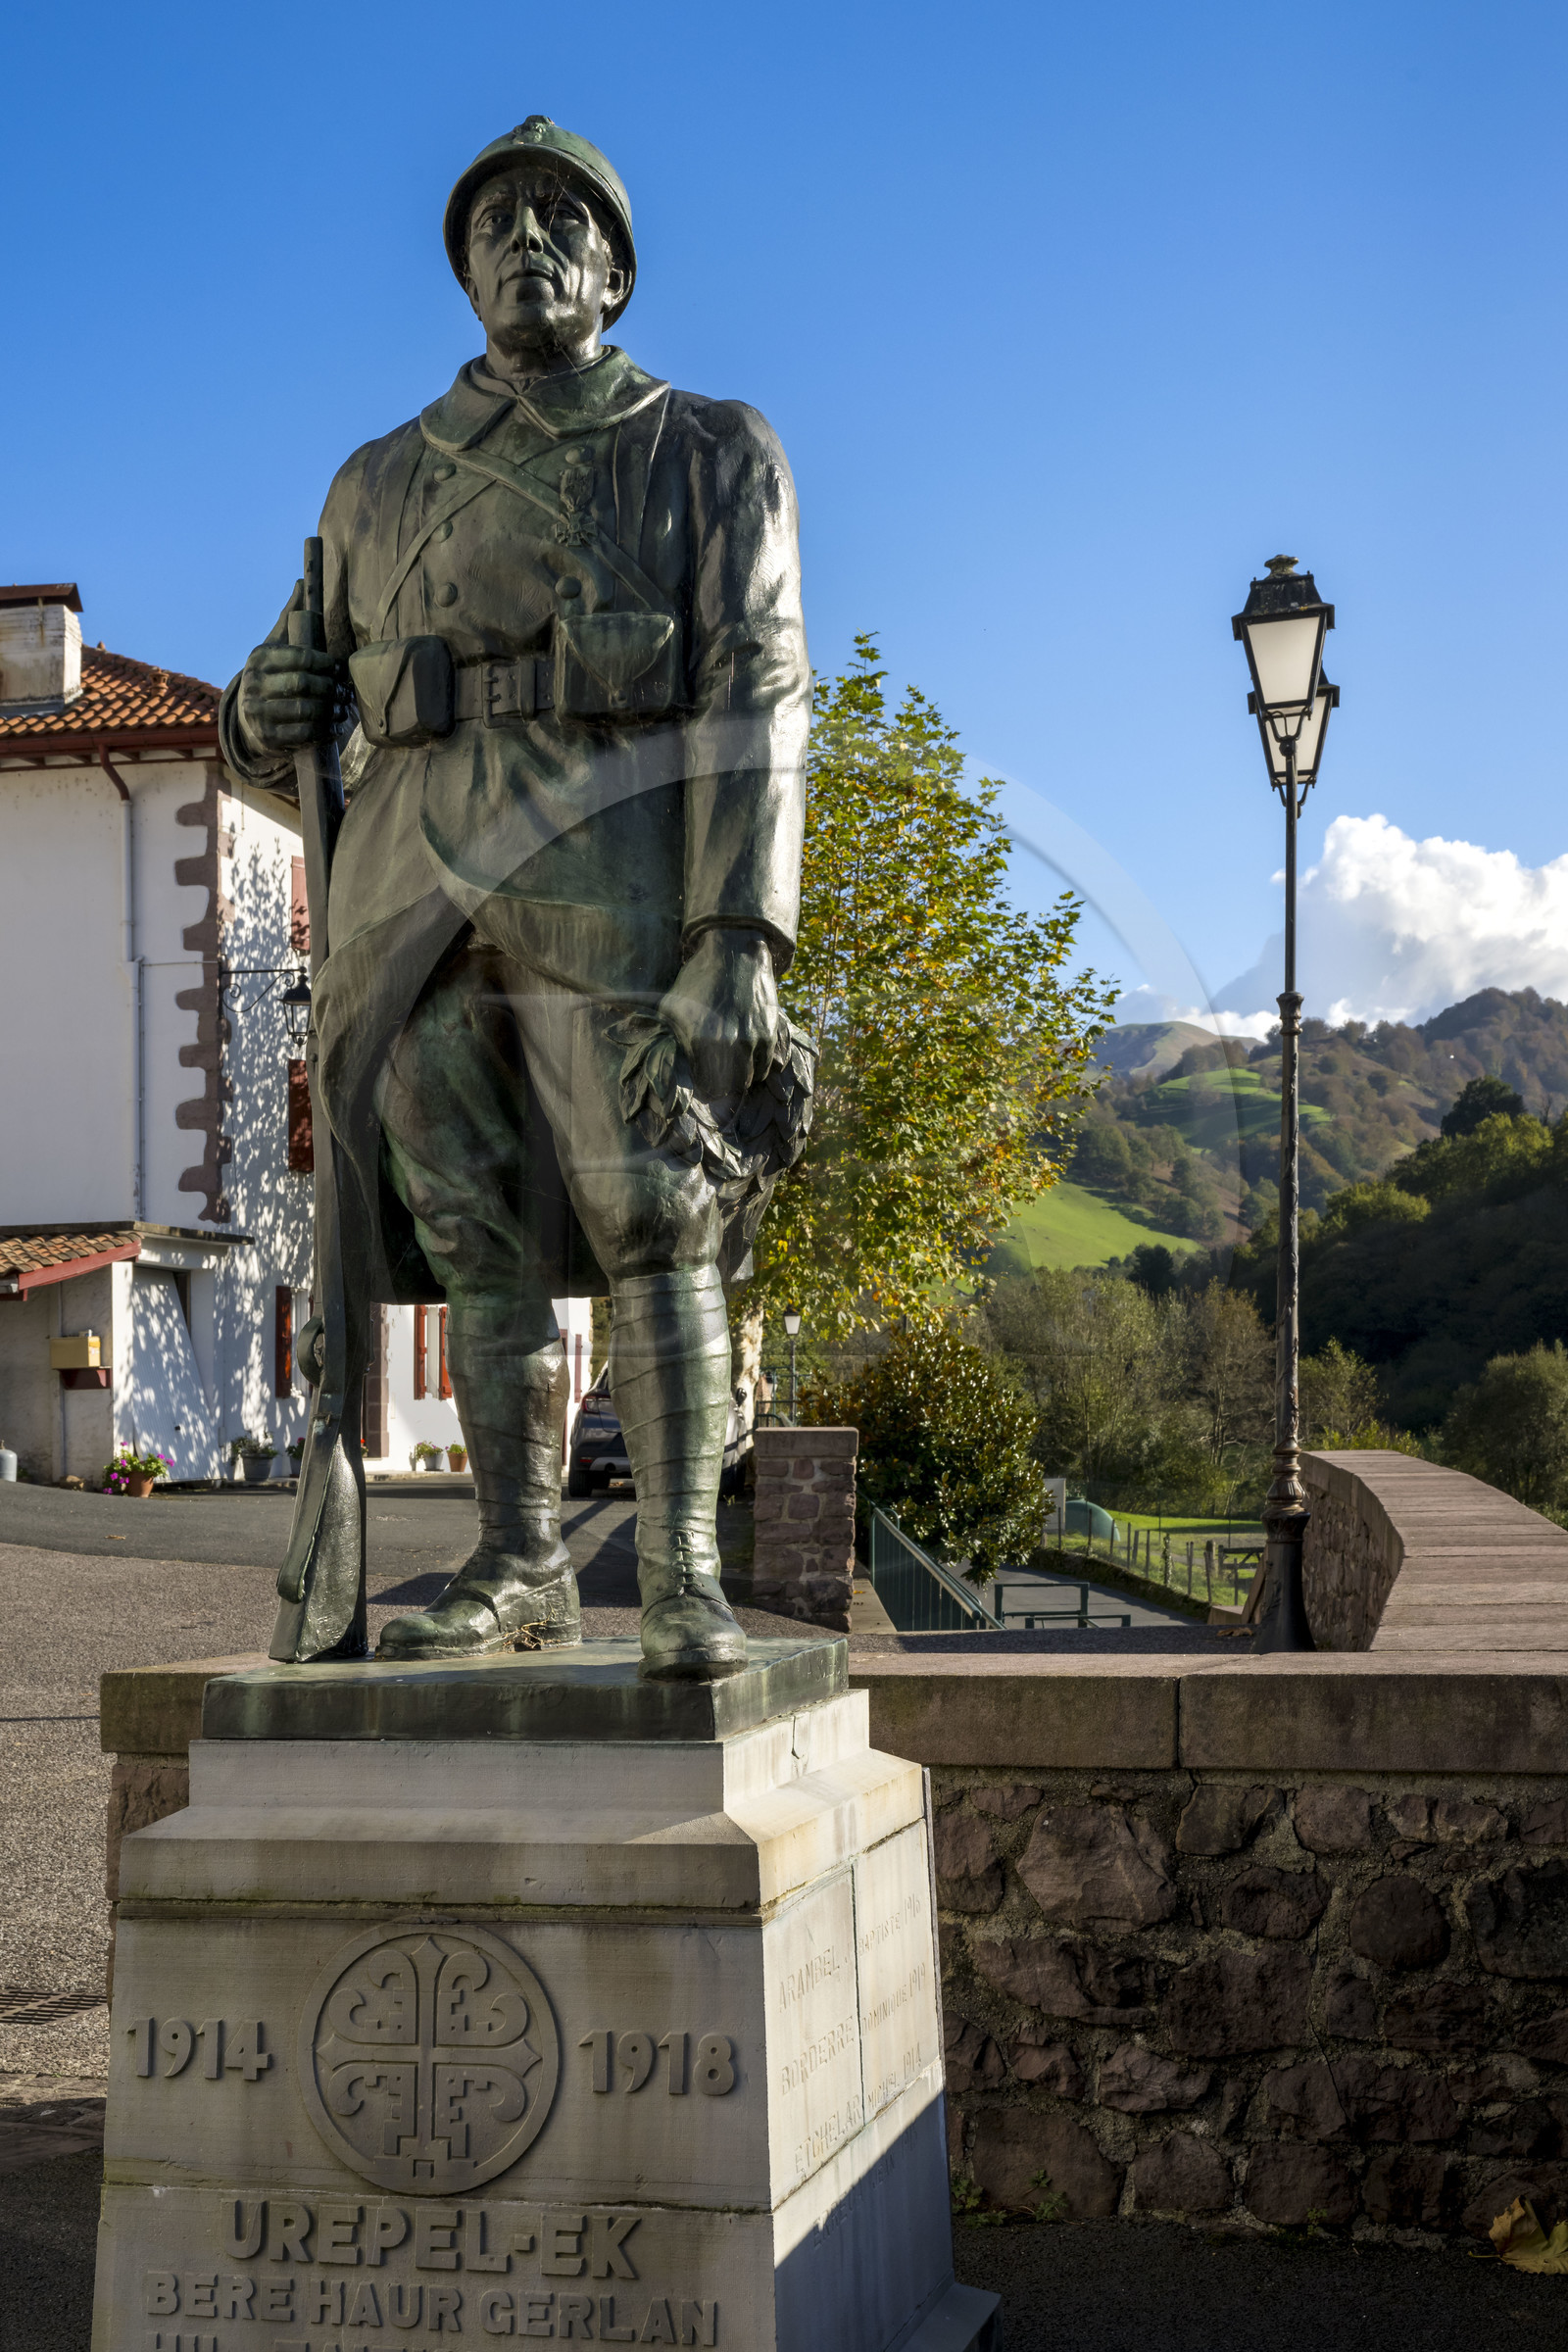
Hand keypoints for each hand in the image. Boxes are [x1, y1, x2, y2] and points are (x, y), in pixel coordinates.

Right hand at [236, 582, 338, 757]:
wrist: (249, 719)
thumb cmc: (272, 676)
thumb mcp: (276, 646)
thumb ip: (290, 619)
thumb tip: (303, 583)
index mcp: (259, 657)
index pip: (300, 657)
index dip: (327, 664)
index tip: (340, 669)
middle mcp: (253, 684)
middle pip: (303, 684)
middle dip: (331, 688)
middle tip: (346, 692)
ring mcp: (257, 713)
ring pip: (305, 710)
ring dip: (331, 710)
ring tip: (344, 708)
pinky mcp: (266, 738)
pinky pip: (302, 734)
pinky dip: (324, 731)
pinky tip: (335, 726)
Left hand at [660, 930, 779, 1101]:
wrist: (733, 950)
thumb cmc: (695, 979)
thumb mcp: (666, 1004)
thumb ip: (648, 1028)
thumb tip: (618, 1033)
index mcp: (699, 1041)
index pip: (708, 1090)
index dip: (704, 1091)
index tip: (701, 1086)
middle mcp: (729, 1044)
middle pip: (730, 1088)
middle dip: (723, 1087)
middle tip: (716, 1077)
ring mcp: (752, 1039)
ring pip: (751, 1078)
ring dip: (741, 1076)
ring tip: (731, 1064)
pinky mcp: (770, 1032)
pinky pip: (767, 1065)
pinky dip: (759, 1065)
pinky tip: (747, 1054)